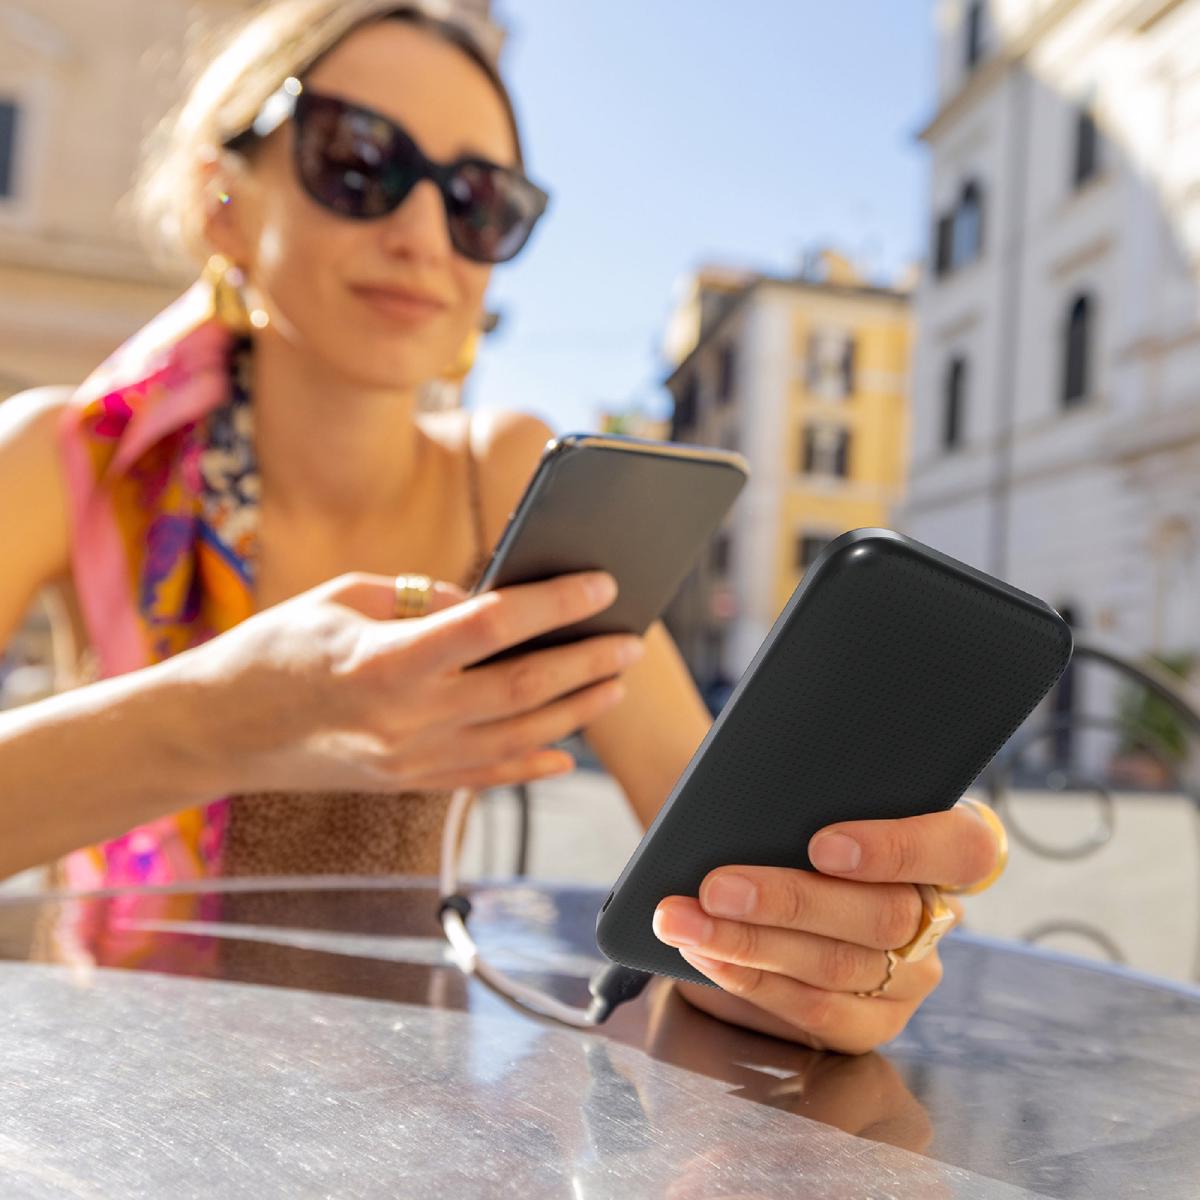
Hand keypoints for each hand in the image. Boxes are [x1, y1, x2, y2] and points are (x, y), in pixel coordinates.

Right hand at [169, 569, 643, 796]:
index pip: (493, 626)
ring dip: (575, 711)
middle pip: (523, 689)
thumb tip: (493, 601)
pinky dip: (532, 764)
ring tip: (613, 683)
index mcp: (387, 658)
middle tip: (631, 640)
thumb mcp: (345, 597)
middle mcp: (406, 717)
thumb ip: (425, 599)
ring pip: (518, 739)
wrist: (218, 729)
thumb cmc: (274, 648)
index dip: (554, 603)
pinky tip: (567, 750)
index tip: (600, 582)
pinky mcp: (406, 784)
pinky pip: (485, 777)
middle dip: (587, 662)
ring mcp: (409, 760)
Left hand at [651, 803, 999, 1054]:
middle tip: (716, 887)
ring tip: (683, 919)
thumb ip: (804, 805)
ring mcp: (909, 979)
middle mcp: (938, 917)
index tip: (822, 845)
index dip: (898, 848)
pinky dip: (748, 978)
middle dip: (788, 900)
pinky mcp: (869, 1024)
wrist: (751, 860)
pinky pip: (814, 1011)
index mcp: (947, 847)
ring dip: (748, 942)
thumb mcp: (802, 802)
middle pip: (883, 916)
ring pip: (838, 966)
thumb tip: (754, 816)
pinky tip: (703, 953)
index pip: (964, 849)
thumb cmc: (783, 818)